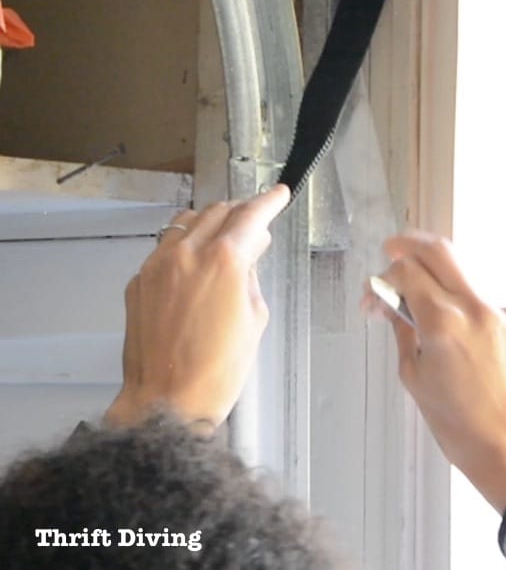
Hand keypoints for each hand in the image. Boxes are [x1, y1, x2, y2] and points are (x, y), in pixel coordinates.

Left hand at [105, 185, 288, 430]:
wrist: (168, 400)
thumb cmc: (218, 368)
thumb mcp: (254, 317)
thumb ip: (251, 275)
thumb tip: (249, 253)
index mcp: (224, 259)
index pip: (251, 215)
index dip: (269, 201)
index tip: (278, 194)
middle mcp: (187, 254)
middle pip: (218, 211)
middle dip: (240, 213)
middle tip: (255, 225)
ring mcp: (157, 266)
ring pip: (186, 222)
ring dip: (209, 224)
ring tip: (223, 241)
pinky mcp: (138, 283)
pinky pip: (164, 249)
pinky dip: (183, 247)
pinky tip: (194, 268)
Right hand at [366, 232, 505, 511]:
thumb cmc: (466, 429)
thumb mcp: (417, 381)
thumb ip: (404, 331)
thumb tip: (392, 304)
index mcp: (446, 324)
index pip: (407, 271)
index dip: (385, 276)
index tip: (379, 290)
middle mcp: (481, 308)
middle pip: (441, 250)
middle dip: (412, 244)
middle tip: (397, 248)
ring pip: (473, 274)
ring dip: (451, 285)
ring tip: (445, 315)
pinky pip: (500, 299)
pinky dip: (483, 310)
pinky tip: (479, 338)